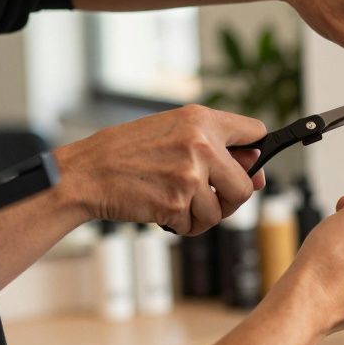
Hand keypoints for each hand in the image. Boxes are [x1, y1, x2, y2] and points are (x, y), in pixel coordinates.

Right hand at [53, 105, 266, 234]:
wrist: (85, 174)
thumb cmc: (128, 153)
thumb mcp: (172, 131)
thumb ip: (215, 146)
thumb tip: (258, 170)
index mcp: (201, 119)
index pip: (256, 130)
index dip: (258, 152)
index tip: (252, 165)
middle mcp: (200, 144)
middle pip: (246, 186)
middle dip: (230, 199)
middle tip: (209, 199)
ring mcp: (190, 175)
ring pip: (220, 212)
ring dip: (201, 216)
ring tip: (175, 201)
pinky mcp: (176, 203)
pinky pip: (196, 225)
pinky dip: (181, 224)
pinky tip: (160, 208)